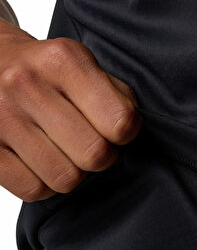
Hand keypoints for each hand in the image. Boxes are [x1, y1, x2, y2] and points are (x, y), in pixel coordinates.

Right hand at [0, 19, 142, 201]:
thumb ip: (114, 93)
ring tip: (64, 152)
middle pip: (94, 154)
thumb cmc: (44, 69)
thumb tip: (130, 130)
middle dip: (101, 155)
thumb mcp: (81, 63)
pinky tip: (41, 162)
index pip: (119, 121)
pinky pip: (33, 189)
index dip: (126, 133)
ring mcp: (1, 117)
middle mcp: (26, 85)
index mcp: (62, 60)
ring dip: (73, 172)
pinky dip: (44, 184)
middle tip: (92, 144)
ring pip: (65, 177)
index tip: (118, 130)